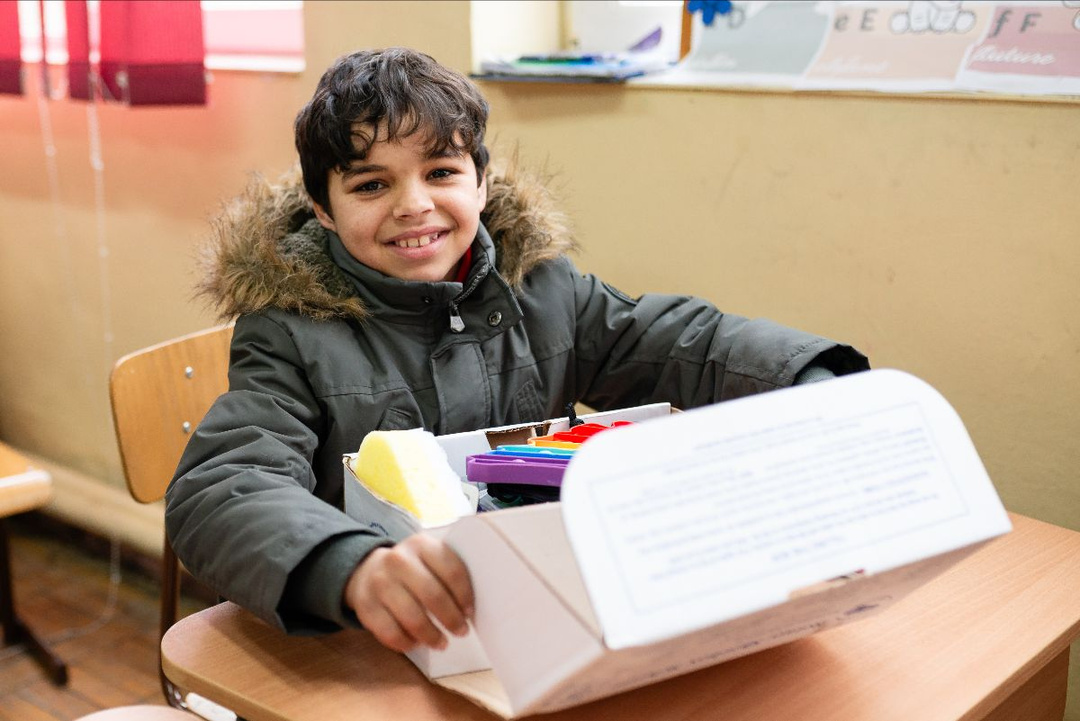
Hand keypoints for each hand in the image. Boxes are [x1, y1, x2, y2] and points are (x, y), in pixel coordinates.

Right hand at [343, 533, 474, 652]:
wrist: (368, 570)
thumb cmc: (412, 569)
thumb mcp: (429, 558)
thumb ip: (448, 572)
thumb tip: (471, 607)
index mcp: (421, 544)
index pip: (451, 570)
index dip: (464, 595)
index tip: (470, 612)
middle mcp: (398, 560)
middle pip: (432, 595)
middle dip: (451, 618)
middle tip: (461, 631)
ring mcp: (379, 583)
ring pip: (412, 617)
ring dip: (431, 635)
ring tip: (442, 643)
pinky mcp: (366, 607)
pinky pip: (390, 633)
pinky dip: (407, 643)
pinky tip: (417, 643)